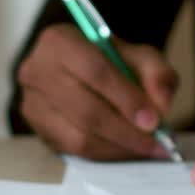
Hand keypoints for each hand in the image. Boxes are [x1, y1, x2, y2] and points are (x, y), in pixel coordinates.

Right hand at [15, 23, 177, 159]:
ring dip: (120, 147)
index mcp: (60, 41)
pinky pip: (75, 151)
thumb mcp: (139, 55)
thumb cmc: (111, 61)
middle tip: (156, 140)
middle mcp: (37, 70)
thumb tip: (162, 105)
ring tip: (148, 147)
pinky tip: (128, 149)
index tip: (154, 119)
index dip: (126, 98)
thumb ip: (157, 73)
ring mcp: (33, 103)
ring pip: (80, 136)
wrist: (85, 72)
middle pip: (86, 109)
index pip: (94, 71)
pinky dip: (108, 154)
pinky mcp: (39, 130)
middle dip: (126, 129)